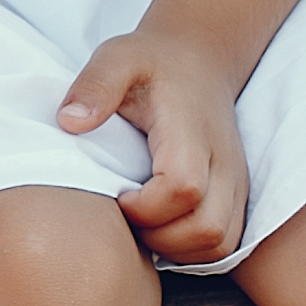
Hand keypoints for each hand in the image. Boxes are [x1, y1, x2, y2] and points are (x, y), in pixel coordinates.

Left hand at [58, 29, 253, 264]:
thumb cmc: (152, 62)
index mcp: (192, 132)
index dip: (144, 207)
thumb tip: (68, 123)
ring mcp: (236, 183)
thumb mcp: (117, 57)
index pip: (182, 189)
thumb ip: (95, 85)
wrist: (198, 61)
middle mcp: (225, 163)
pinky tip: (161, 226)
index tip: (117, 194)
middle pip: (207, 230)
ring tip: (142, 222)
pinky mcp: (237, 197)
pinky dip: (191, 249)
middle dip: (158, 236)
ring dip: (175, 247)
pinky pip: (224, 245)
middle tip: (126, 215)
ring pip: (219, 246)